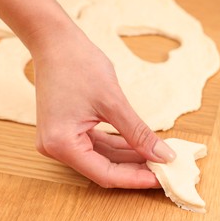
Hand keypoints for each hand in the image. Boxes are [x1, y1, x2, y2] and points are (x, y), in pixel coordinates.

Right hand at [30, 25, 175, 188]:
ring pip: (102, 157)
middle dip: (135, 168)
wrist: (56, 41)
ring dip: (129, 157)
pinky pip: (97, 144)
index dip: (136, 179)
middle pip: (103, 168)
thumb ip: (138, 133)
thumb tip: (163, 155)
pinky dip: (119, 145)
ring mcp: (60, 139)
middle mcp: (56, 147)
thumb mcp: (113, 102)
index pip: (105, 174)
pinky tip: (140, 145)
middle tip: (164, 168)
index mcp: (61, 144)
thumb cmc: (78, 64)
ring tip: (157, 157)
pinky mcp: (68, 130)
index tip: (161, 179)